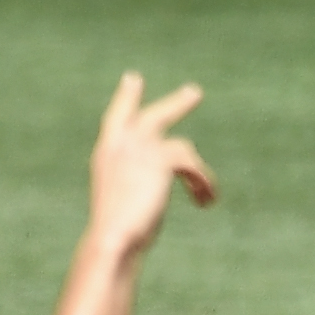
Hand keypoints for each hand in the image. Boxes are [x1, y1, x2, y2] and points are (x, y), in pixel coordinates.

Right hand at [88, 74, 216, 255]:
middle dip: (176, 105)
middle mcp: (119, 144)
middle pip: (153, 116)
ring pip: (183, 147)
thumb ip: (140, 182)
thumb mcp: (124, 201)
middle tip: (195, 92)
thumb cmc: (114, 232)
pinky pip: (193, 166)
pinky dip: (202, 184)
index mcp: (106, 154)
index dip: (126, 98)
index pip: (116, 118)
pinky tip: (205, 202)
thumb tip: (168, 176)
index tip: (133, 79)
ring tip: (208, 195)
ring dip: (198, 175)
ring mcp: (140, 148)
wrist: (111, 236)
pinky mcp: (161, 158)